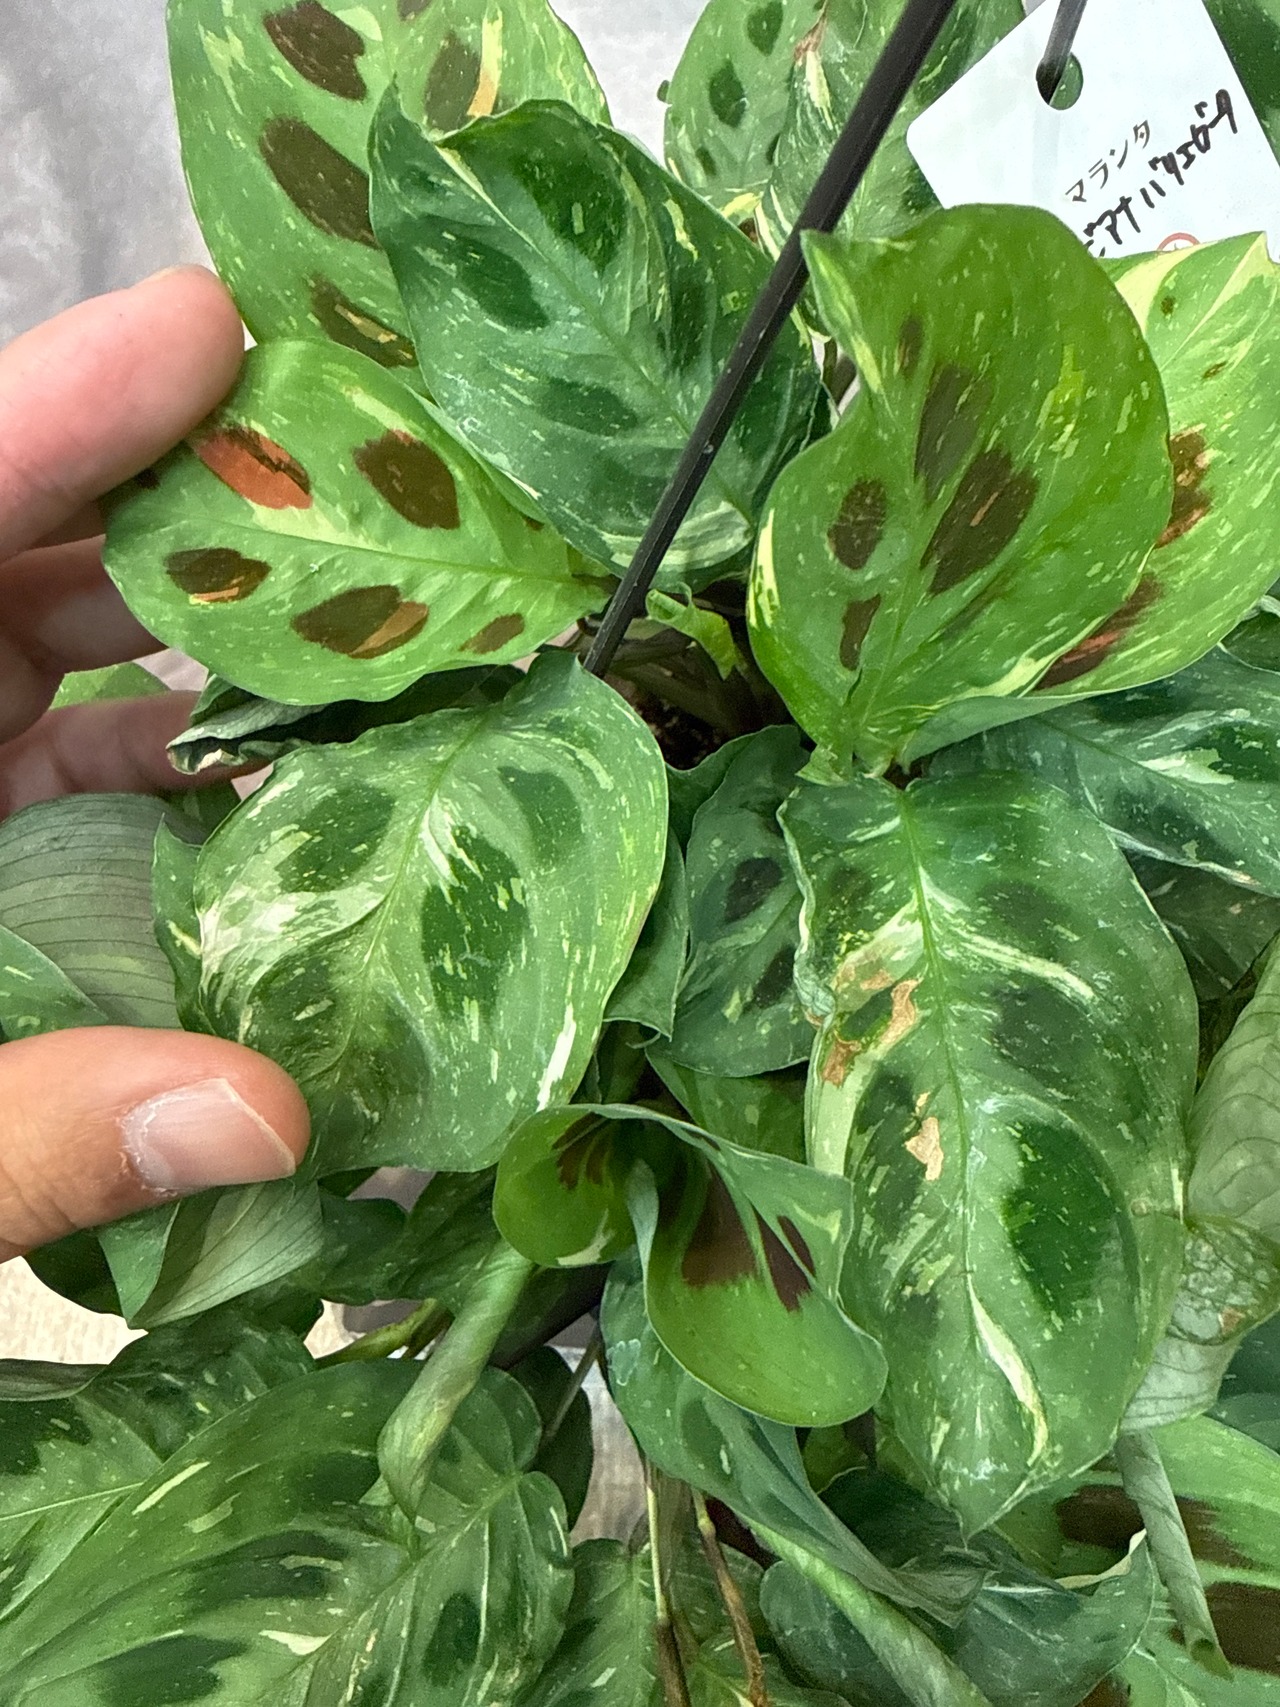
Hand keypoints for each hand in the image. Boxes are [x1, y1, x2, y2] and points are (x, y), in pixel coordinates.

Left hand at [0, 268, 308, 1260]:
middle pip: (24, 559)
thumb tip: (270, 1123)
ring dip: (212, 640)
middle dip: (191, 513)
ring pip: (65, 651)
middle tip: (376, 496)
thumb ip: (23, 1137)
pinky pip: (76, 755)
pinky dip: (177, 759)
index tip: (207, 332)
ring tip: (376, 630)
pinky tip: (287, 777)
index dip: (57, 409)